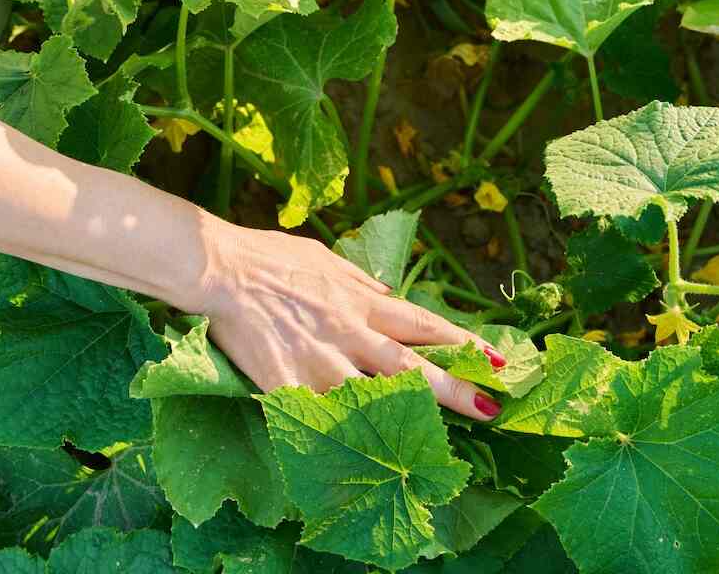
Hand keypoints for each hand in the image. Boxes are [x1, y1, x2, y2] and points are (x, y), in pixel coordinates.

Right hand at [183, 220, 506, 421]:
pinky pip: (317, 416)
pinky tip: (356, 461)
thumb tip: (389, 293)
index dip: (462, 342)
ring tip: (435, 443)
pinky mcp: (288, 384)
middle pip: (410, 366)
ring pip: (371, 396)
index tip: (497, 361)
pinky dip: (337, 437)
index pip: (423, 324)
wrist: (221, 270)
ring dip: (405, 420)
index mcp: (361, 301)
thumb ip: (359, 282)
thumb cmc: (270, 257)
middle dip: (453, 388)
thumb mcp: (325, 259)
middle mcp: (349, 332)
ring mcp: (320, 360)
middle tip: (490, 408)